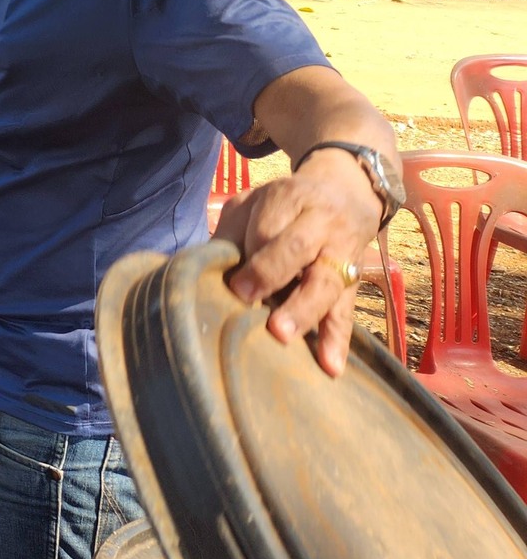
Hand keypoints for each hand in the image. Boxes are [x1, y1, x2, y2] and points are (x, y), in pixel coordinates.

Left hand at [217, 148, 385, 376]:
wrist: (346, 193)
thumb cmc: (284, 205)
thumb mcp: (253, 204)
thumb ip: (231, 231)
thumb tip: (203, 268)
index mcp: (289, 199)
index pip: (267, 226)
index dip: (250, 253)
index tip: (232, 281)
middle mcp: (320, 224)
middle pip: (296, 248)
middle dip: (270, 273)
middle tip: (246, 299)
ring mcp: (341, 254)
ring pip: (326, 282)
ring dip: (303, 310)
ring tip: (282, 335)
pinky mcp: (354, 284)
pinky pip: (347, 311)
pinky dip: (338, 339)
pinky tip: (330, 365)